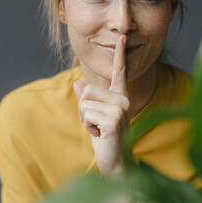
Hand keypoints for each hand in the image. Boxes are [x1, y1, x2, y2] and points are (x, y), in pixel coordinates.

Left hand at [73, 35, 129, 176]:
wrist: (115, 164)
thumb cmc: (105, 139)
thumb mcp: (93, 117)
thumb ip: (87, 99)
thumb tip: (78, 82)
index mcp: (120, 97)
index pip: (119, 72)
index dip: (120, 55)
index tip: (122, 37)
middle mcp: (123, 100)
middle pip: (88, 90)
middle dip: (84, 109)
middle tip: (96, 124)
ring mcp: (120, 109)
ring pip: (85, 102)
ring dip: (85, 119)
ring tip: (99, 130)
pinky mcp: (113, 120)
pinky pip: (87, 115)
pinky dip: (88, 127)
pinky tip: (100, 135)